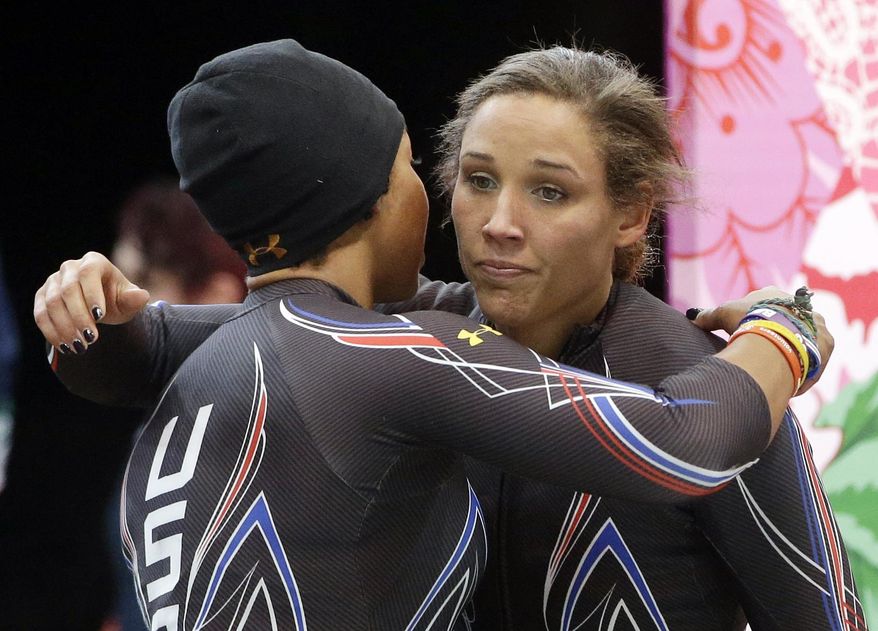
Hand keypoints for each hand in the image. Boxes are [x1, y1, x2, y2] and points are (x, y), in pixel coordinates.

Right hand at [33, 251, 149, 352]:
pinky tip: (64, 347)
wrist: (99, 309)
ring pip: (52, 303)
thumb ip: (134, 299)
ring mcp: (53, 281)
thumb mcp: (128, 301)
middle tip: (92, 338)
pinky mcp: (42, 296)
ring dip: (65, 327)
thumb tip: (142, 296)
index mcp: (94, 262)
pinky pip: (40, 314)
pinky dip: (51, 332)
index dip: (92, 294)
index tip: (100, 317)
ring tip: (80, 346)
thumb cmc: (115, 301)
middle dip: (79, 316)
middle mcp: (70, 268)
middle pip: (68, 290)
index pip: (88, 274)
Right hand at [689, 286, 833, 394]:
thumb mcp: (722, 314)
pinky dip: (803, 368)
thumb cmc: (748, 320)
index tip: (745, 334)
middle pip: (785, 323)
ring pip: (802, 339)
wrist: (778, 335)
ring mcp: (816, 324)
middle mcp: (799, 305)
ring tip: (776, 368)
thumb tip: (692, 317)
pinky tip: (791, 380)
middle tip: (761, 353)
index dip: (753, 320)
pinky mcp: (826, 344)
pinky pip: (813, 358)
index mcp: (775, 294)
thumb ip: (708, 316)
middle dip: (774, 336)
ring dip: (791, 351)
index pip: (764, 306)